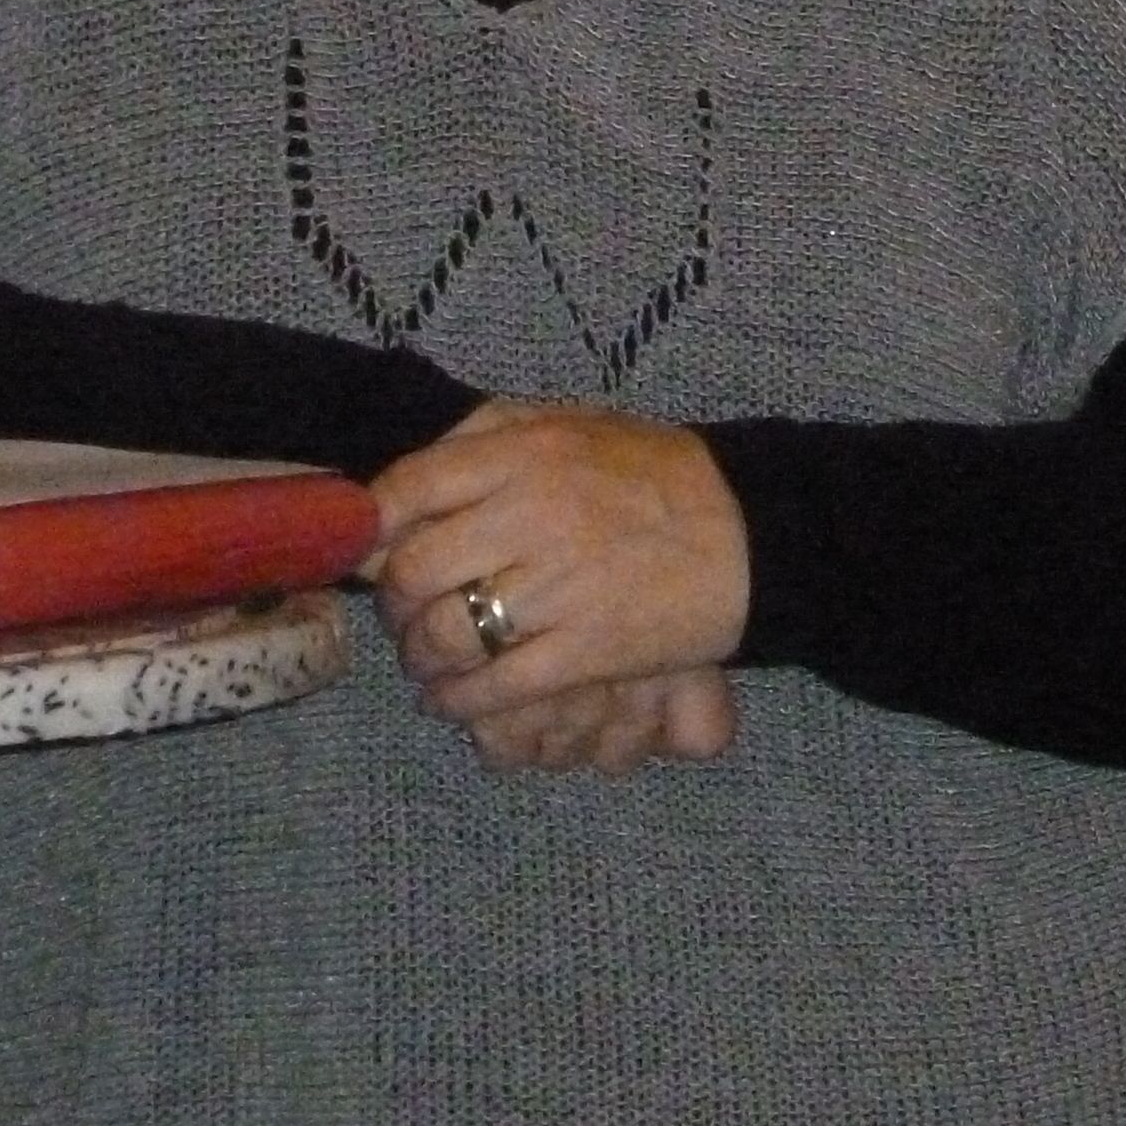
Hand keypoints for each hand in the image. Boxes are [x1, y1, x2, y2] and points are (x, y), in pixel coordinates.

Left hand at [371, 399, 750, 764]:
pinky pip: (496, 686)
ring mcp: (561, 587)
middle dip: (395, 601)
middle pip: (414, 571)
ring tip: (428, 660)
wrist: (756, 532)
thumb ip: (490, 435)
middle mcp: (535, 516)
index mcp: (527, 455)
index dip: (369, 527)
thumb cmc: (658, 476)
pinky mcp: (588, 649)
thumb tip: (404, 476)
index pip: (407, 490)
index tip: (368, 549)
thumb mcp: (575, 425)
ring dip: (421, 657)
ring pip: (445, 635)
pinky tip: (455, 700)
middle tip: (405, 611)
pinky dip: (460, 700)